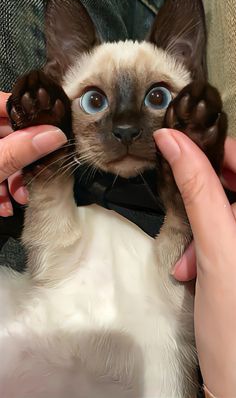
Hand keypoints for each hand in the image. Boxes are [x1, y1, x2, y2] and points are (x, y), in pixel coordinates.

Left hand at [0, 91, 66, 215]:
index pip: (6, 102)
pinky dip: (1, 187)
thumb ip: (20, 150)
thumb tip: (54, 135)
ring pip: (2, 156)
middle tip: (40, 169)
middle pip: (8, 134)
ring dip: (15, 178)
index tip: (51, 125)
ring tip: (22, 196)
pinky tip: (6, 204)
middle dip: (25, 156)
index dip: (30, 111)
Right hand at [154, 130, 235, 397]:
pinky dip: (206, 246)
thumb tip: (175, 140)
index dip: (213, 149)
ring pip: (228, 211)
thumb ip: (198, 189)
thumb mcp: (219, 248)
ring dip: (202, 228)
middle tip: (183, 210)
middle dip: (205, 198)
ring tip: (187, 258)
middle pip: (235, 185)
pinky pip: (226, 235)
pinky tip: (193, 269)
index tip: (179, 146)